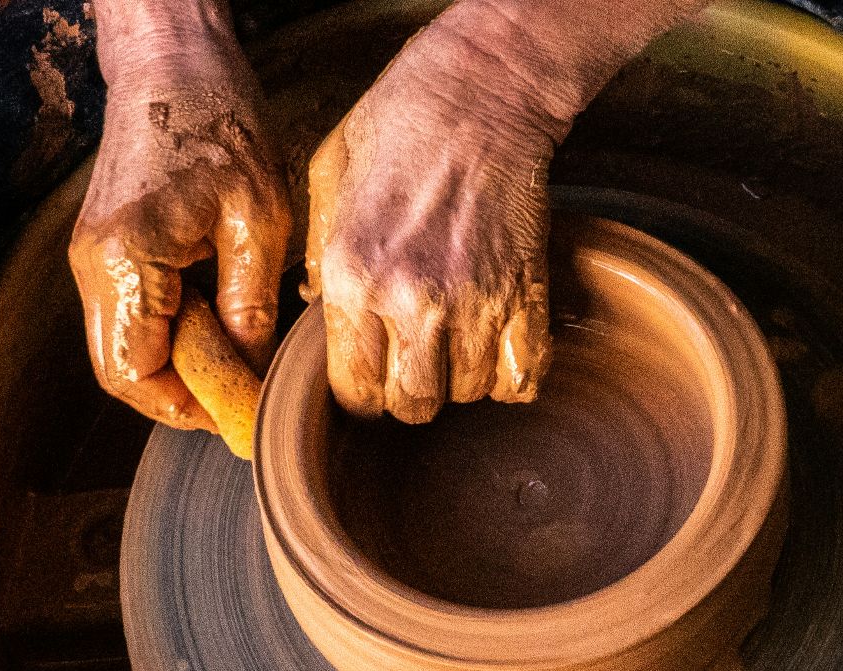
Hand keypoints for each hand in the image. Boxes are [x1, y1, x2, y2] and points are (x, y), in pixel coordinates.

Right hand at [70, 11, 290, 437]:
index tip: (237, 411)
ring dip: (176, 365)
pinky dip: (170, 334)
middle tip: (238, 392)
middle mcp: (92, 266)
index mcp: (125, 261)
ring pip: (123, 349)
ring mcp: (91, 258)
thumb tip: (252, 376)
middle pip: (120, 372)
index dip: (187, 408)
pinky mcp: (104, 249)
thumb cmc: (218, 121)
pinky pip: (130, 317)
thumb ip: (250, 308)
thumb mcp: (258, 220)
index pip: (136, 376)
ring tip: (234, 350)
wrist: (173, 61)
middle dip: (179, 395)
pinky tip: (217, 315)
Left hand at [303, 0, 708, 423]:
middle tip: (413, 362)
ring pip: (467, 395)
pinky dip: (511, 376)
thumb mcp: (327, 182)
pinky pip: (522, 377)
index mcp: (352, 276)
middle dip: (410, 395)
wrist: (479, 94)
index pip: (353, 391)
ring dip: (460, 380)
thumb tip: (317, 311)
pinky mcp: (526, 294)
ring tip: (454, 342)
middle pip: (412, 406)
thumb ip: (319, 258)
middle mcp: (410, 299)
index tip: (370, 377)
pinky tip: (496, 349)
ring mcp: (474, 301)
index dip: (361, 393)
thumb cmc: (397, 126)